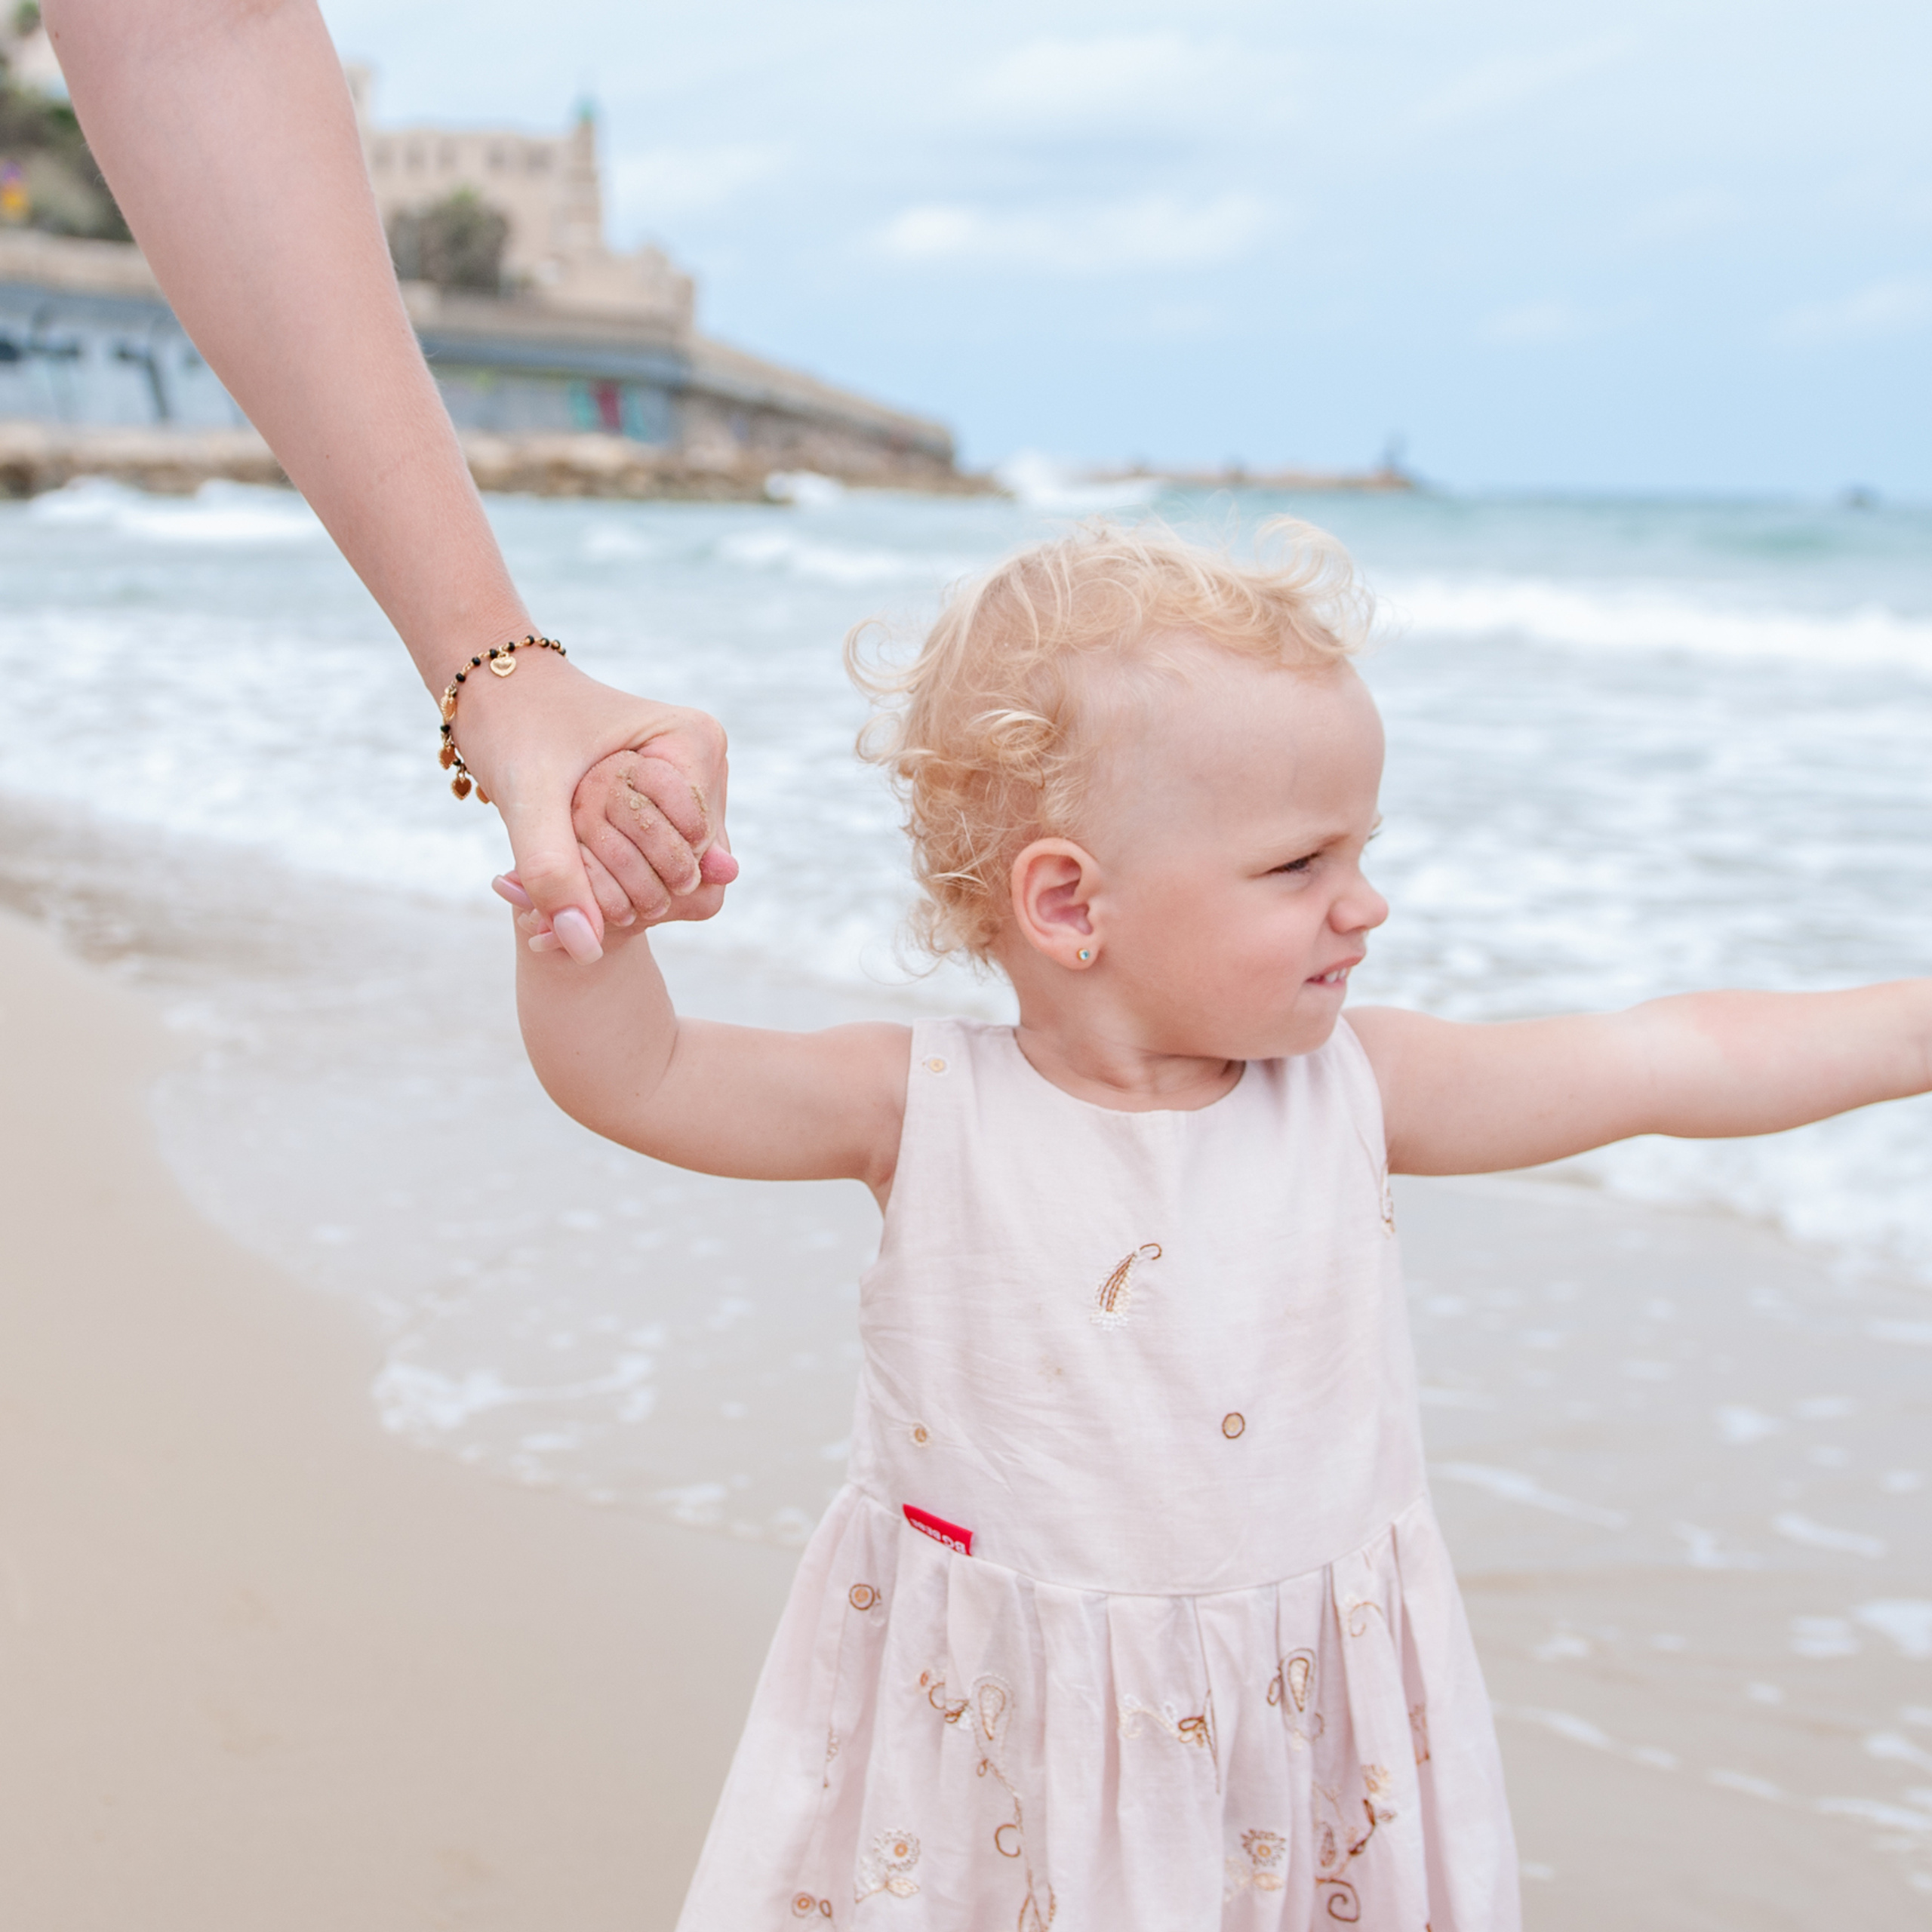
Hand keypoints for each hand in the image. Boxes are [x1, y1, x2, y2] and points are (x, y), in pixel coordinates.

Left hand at [455, 658, 737, 960]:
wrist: (492, 689)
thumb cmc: (511, 724)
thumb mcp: (529, 799)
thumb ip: (556, 872)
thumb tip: (586, 952)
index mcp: (694, 742)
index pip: (692, 852)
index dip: (631, 878)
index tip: (564, 866)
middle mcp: (707, 761)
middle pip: (693, 872)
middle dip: (623, 890)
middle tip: (549, 893)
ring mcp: (694, 781)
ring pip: (678, 877)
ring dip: (617, 890)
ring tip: (552, 886)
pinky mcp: (673, 799)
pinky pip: (660, 864)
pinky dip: (613, 881)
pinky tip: (566, 882)